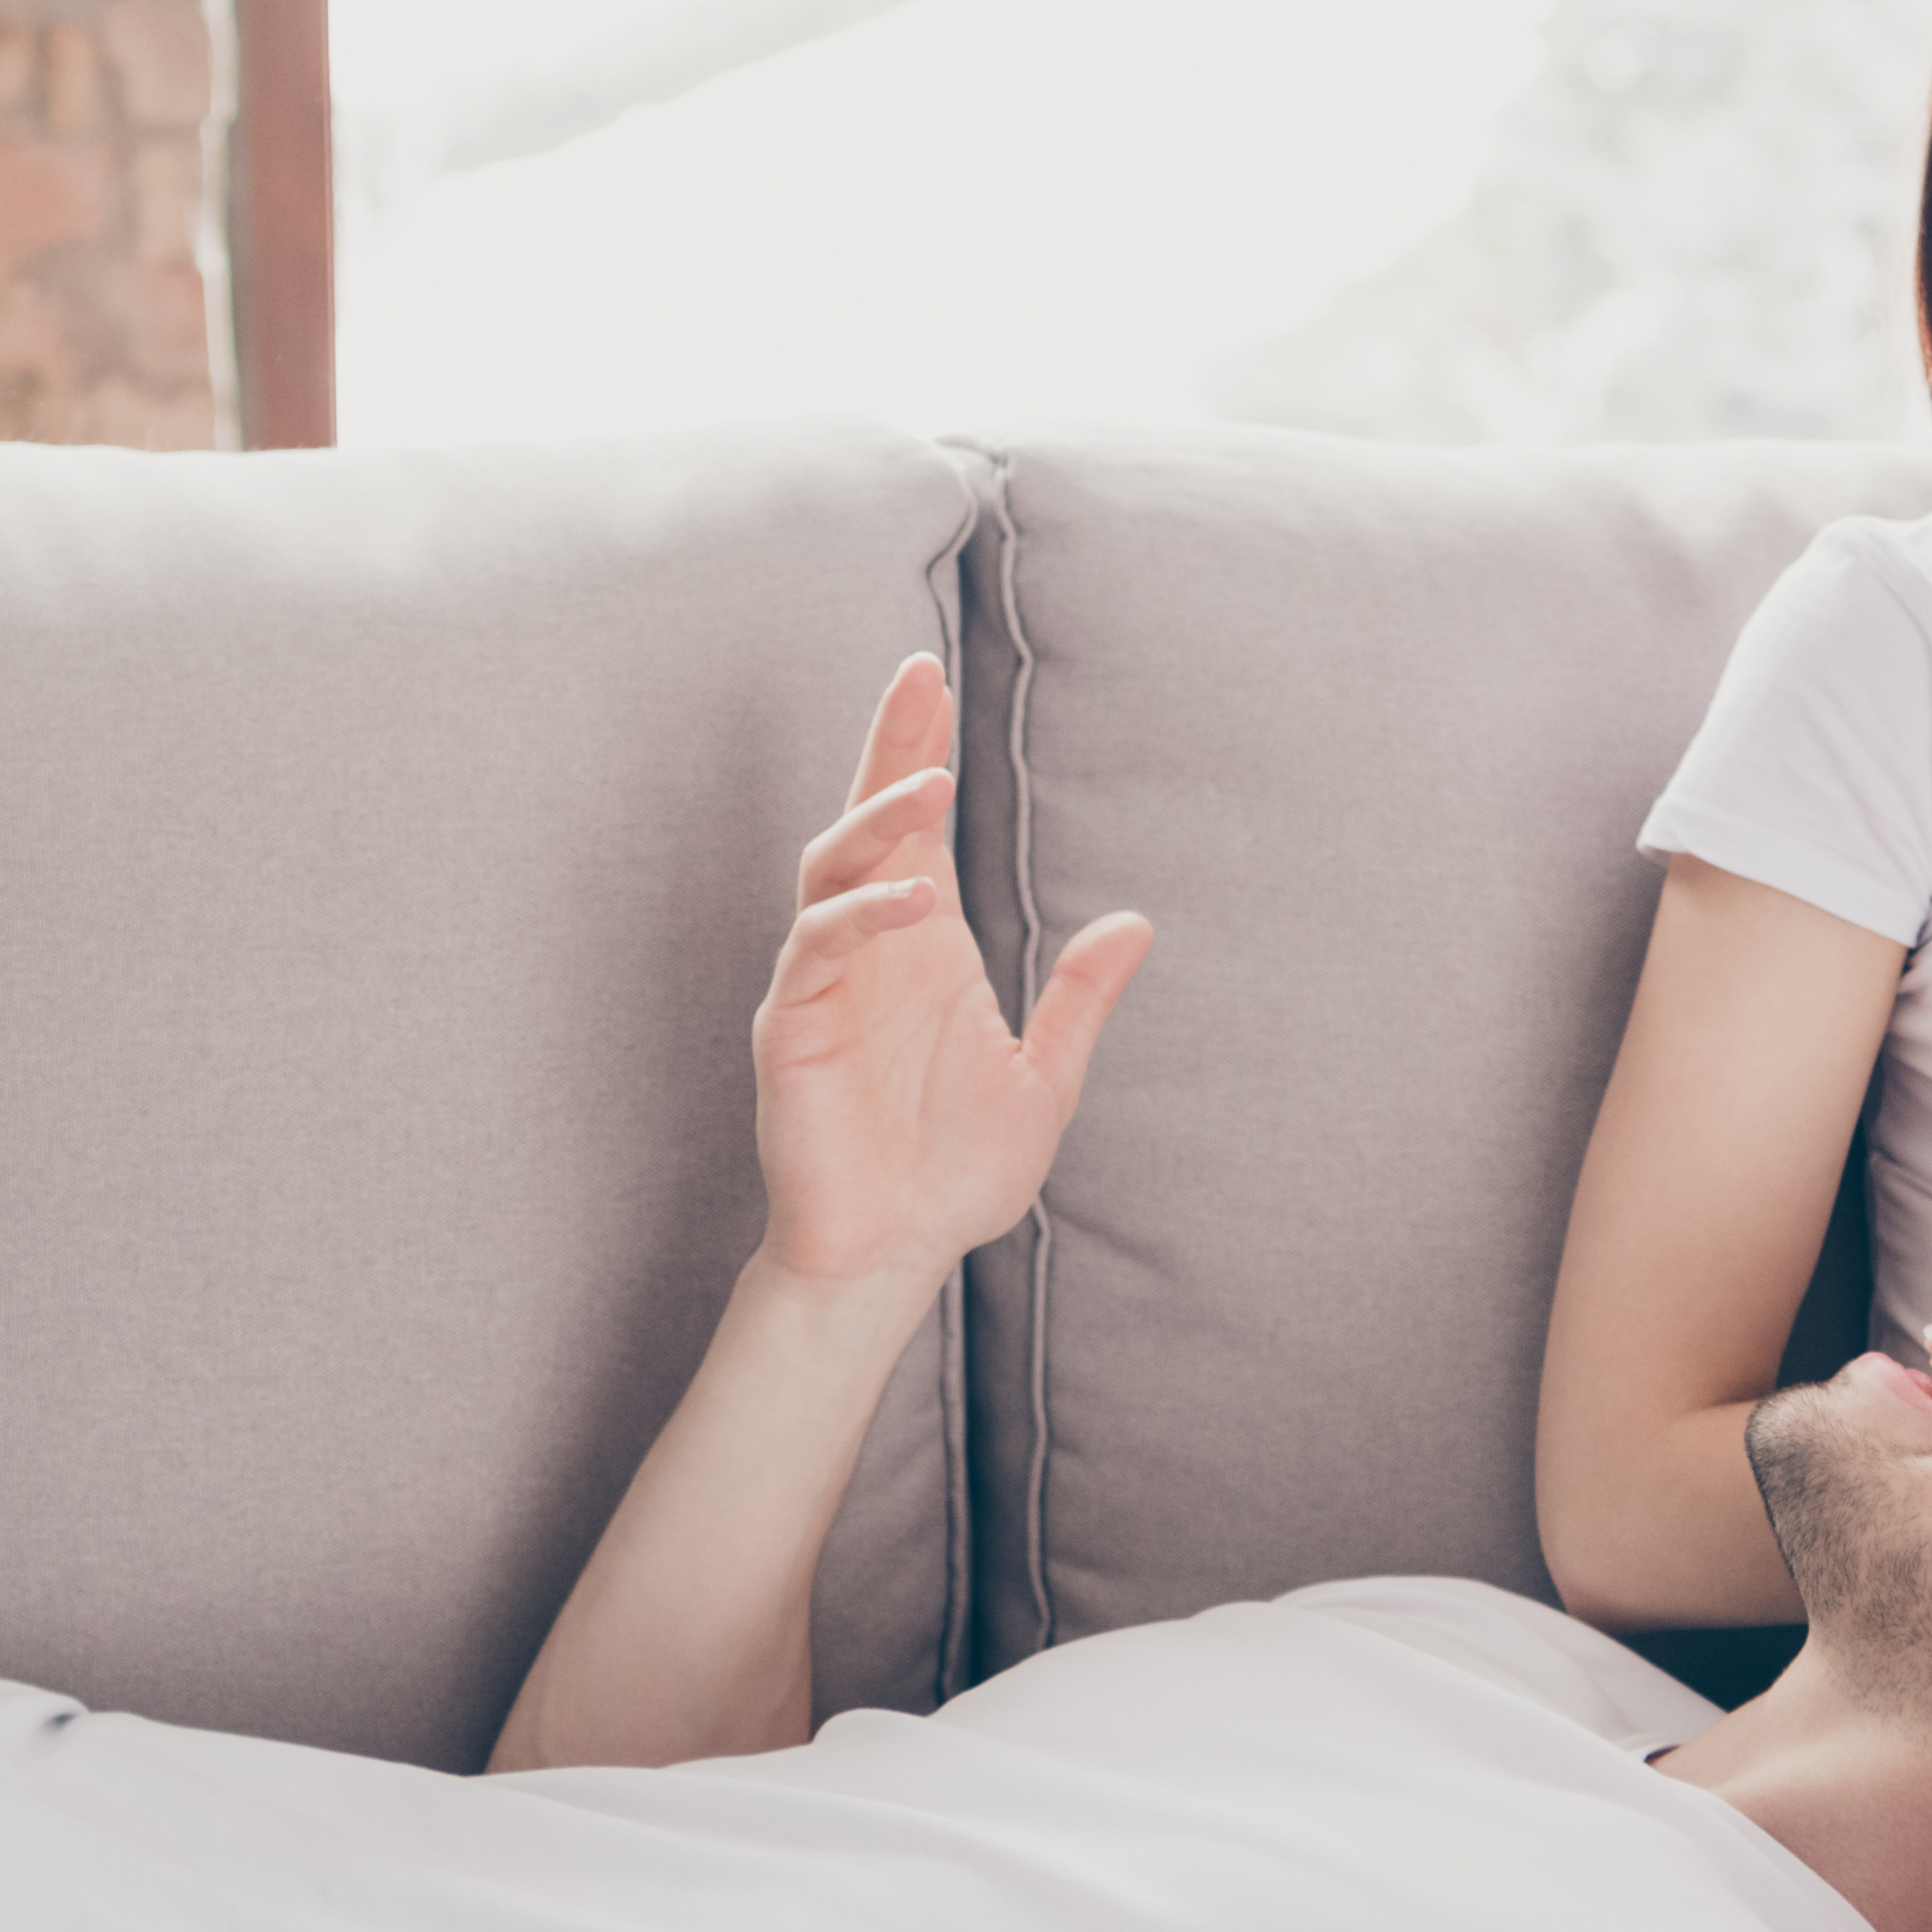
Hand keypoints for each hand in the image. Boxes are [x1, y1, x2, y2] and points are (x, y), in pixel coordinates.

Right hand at [751, 657, 1151, 1297]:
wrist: (896, 1254)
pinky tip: (912, 897)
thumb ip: (1082, 1001)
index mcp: (924, 946)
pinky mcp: (794, 1028)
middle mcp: (869, 949)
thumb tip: (1136, 924)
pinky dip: (859, 915)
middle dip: (888, 747)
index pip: (916, 827)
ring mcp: (824, 984)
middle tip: (917, 677)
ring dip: (876, 821)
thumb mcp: (1045, 1077)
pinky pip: (815, 951)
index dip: (916, 750)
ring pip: (831, 871)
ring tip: (928, 782)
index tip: (933, 678)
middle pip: (866, 820)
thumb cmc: (955, 1171)